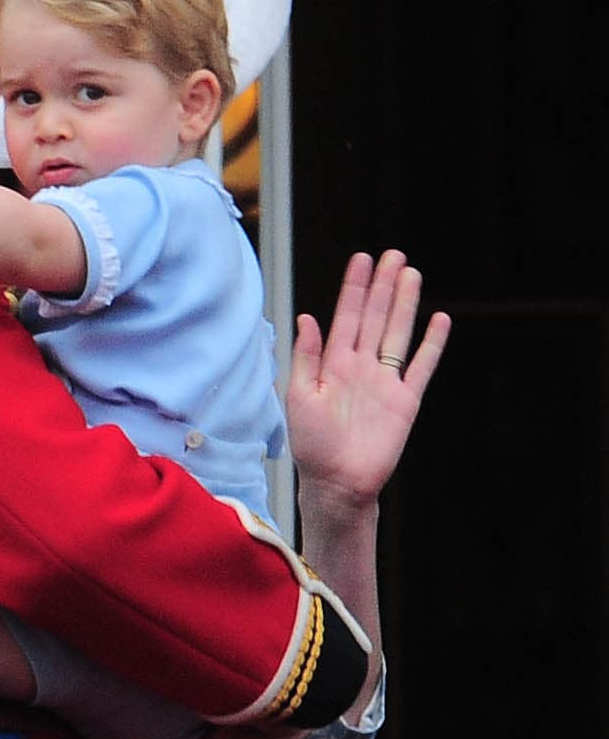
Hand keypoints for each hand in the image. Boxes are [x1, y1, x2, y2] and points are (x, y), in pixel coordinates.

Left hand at [288, 250, 450, 506]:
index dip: (355, 288)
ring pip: (399, 333)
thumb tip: (306, 317)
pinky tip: (439, 319)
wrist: (337, 483)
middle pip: (377, 317)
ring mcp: (385, 382)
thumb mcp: (298, 397)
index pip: (347, 316)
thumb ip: (305, 356)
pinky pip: (422, 367)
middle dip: (384, 286)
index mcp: (333, 364)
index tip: (362, 259)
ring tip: (412, 274)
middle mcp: (361, 367)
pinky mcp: (406, 401)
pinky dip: (432, 344)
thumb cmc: (312, 445)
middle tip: (394, 254)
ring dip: (406, 304)